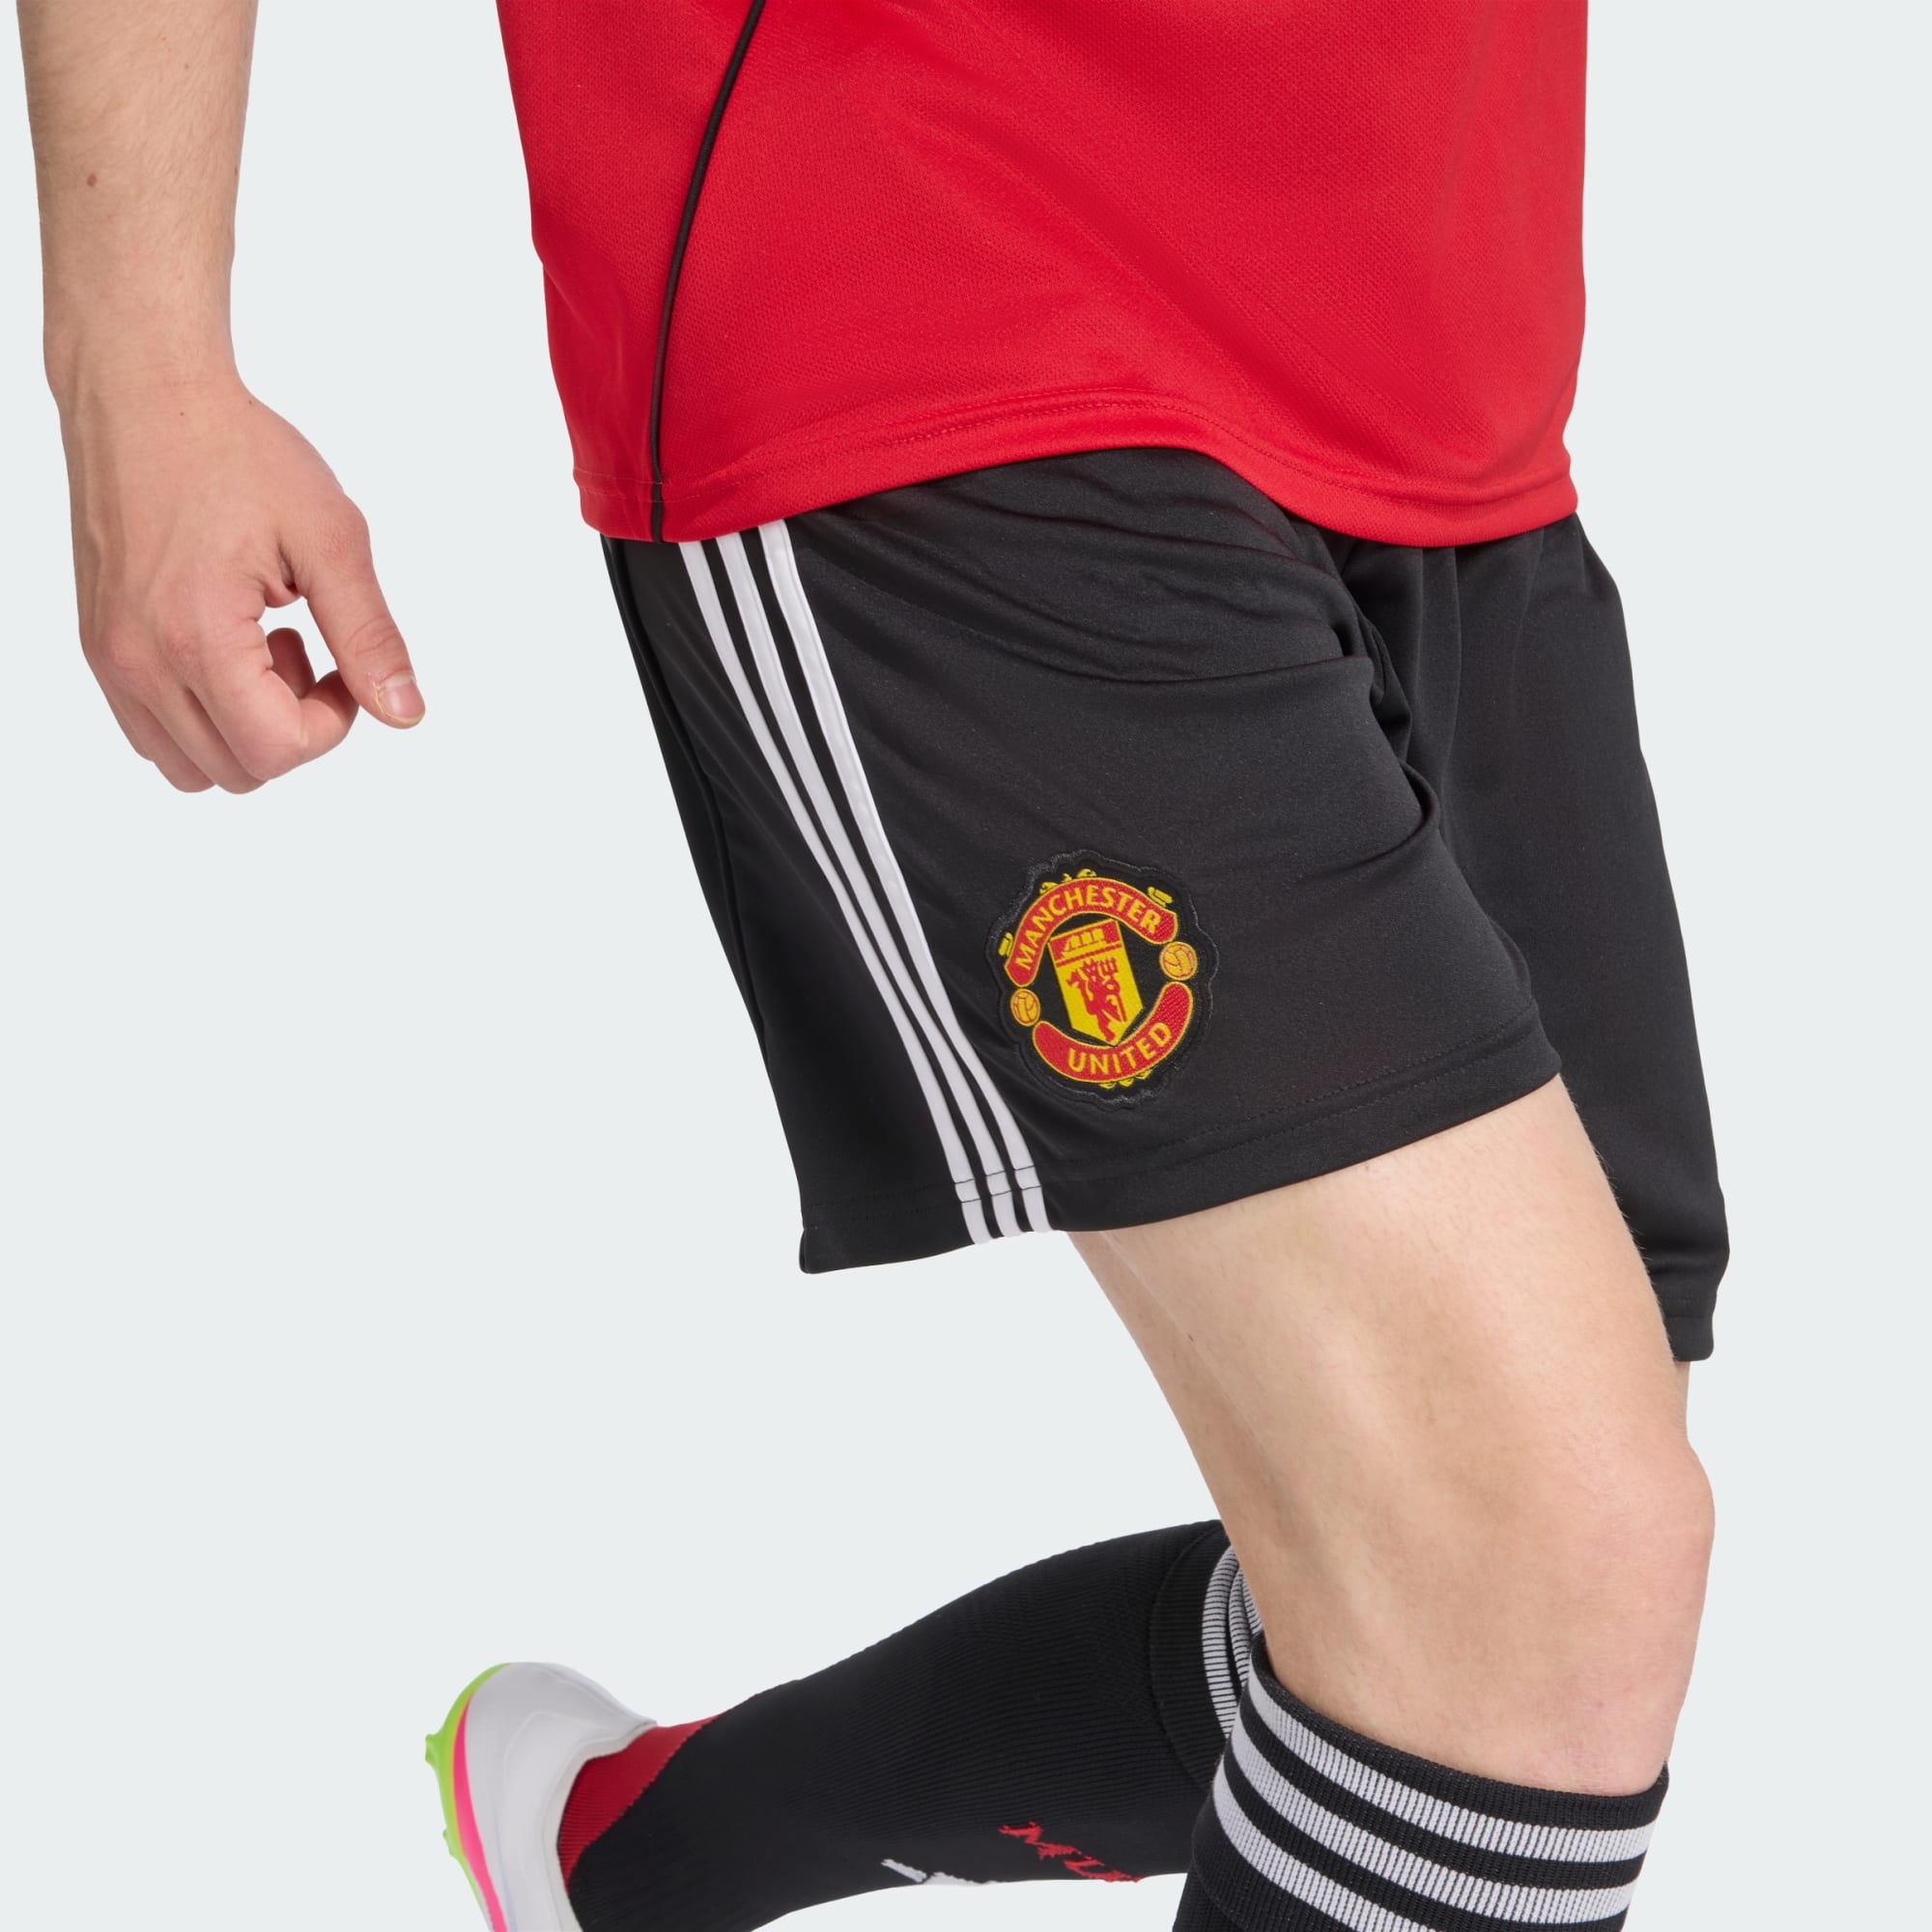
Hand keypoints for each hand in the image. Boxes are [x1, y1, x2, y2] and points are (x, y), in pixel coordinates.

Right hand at [59, 369, 422, 792]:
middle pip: (237, 772)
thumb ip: (370, 636)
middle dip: (292, 730)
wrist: (142, 394)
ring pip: (189, 766)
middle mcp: (137, 661)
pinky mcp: (100, 646)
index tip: (342, 667)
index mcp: (194, 636)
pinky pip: (152, 731)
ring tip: (264, 648)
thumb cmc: (233, 451)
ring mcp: (110, 658)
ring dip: (244, 731)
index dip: (332, 725)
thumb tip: (405, 713)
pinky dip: (201, 716)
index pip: (277, 751)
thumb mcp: (331, 539)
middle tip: (307, 651)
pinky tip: (227, 645)